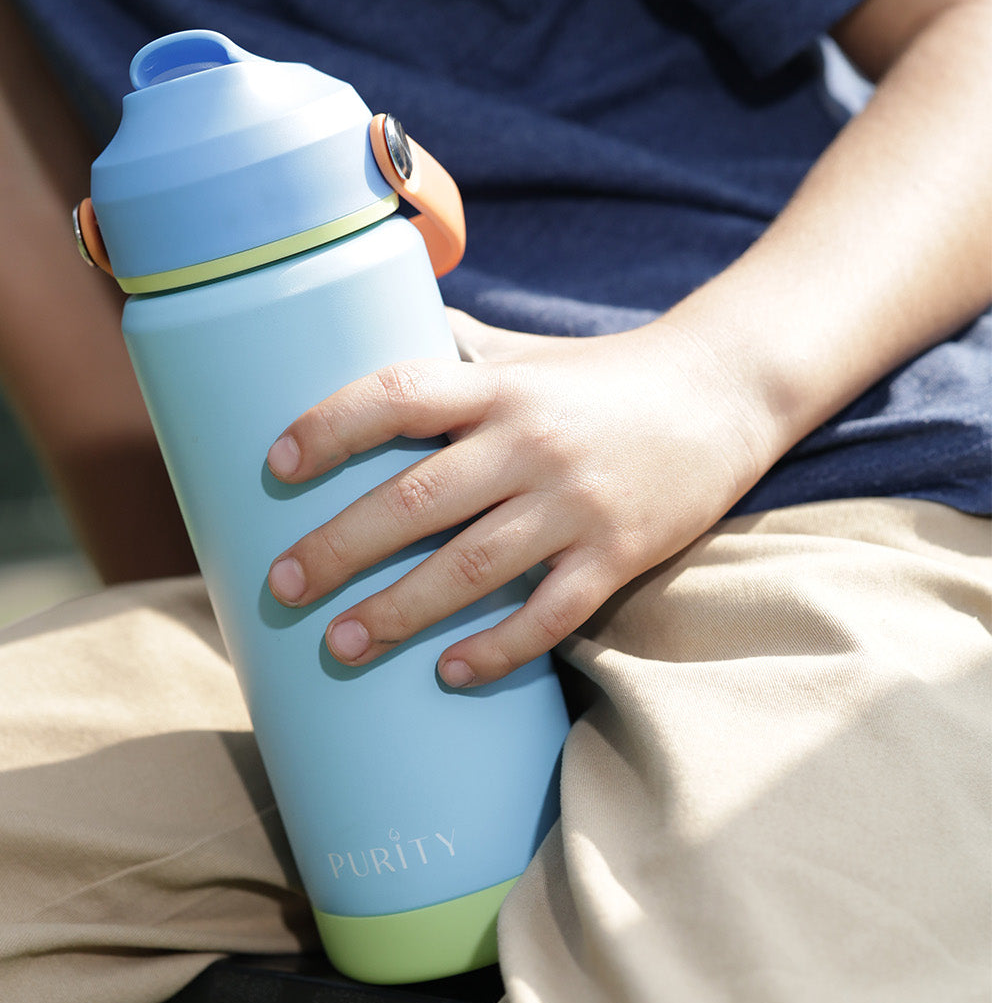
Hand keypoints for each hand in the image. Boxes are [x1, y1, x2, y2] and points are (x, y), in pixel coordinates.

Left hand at [266, 308, 778, 685]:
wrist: (725, 394)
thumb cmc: (607, 378)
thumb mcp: (529, 356)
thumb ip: (457, 353)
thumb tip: (369, 329)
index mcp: (500, 388)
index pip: (399, 395)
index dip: (331, 426)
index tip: (277, 463)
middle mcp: (531, 442)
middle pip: (418, 498)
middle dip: (341, 546)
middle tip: (284, 584)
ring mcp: (576, 504)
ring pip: (472, 567)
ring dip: (399, 611)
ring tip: (341, 644)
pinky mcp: (618, 554)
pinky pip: (550, 614)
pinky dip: (498, 648)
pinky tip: (449, 673)